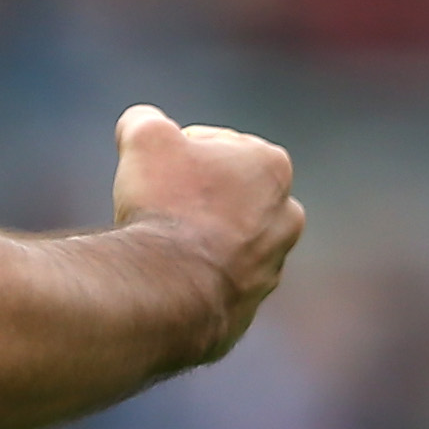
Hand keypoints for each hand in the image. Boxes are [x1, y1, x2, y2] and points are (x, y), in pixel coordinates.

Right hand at [110, 104, 302, 362]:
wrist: (168, 289)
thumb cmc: (164, 205)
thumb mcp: (144, 138)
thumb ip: (146, 120)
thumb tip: (143, 123)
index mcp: (272, 167)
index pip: (214, 144)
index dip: (175, 152)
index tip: (153, 170)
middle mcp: (285, 217)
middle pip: (226, 194)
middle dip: (194, 196)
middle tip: (156, 203)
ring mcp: (271, 267)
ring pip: (225, 241)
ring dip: (196, 238)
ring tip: (158, 243)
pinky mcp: (248, 308)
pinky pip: (215, 283)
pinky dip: (194, 278)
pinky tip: (165, 277)